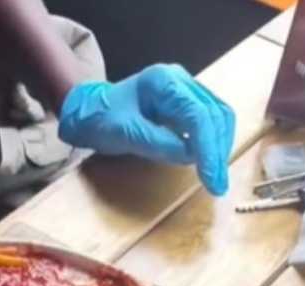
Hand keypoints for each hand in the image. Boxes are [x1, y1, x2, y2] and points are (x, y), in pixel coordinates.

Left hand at [58, 63, 235, 195]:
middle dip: (218, 151)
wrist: (86, 111)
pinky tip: (209, 163)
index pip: (198, 115)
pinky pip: (207, 122)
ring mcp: (184, 90)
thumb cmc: (99, 119)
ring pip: (217, 118)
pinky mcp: (184, 103)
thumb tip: (192, 156)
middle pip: (215, 114)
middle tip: (217, 185)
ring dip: (218, 148)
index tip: (211, 178)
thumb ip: (158, 143)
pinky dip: (211, 143)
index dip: (208, 149)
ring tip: (215, 177)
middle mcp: (180, 80)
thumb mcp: (124, 133)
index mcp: (164, 81)